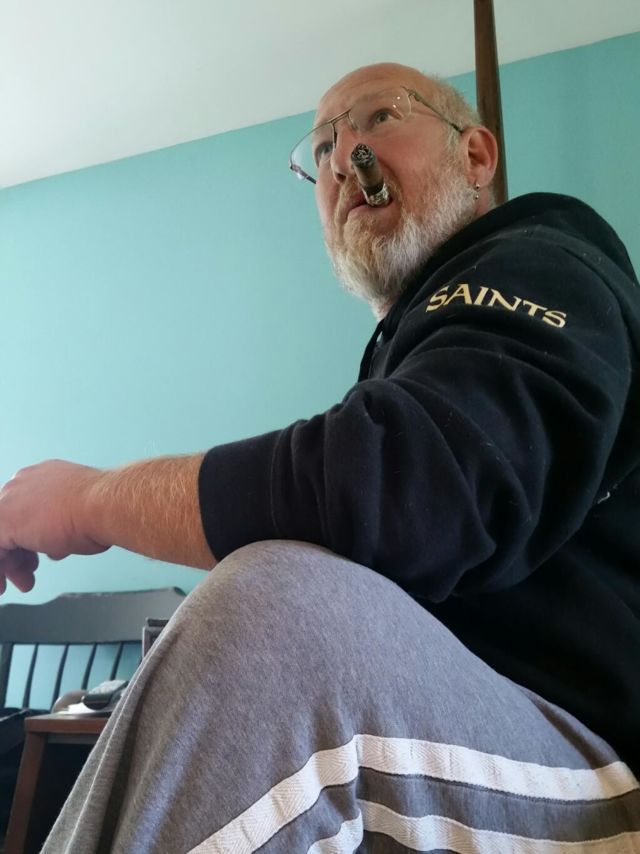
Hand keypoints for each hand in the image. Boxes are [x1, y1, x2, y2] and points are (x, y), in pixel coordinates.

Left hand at [0, 460, 109, 594]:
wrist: (103, 505)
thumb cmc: (101, 509)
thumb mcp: (78, 518)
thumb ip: (57, 529)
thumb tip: (54, 545)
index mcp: (42, 479)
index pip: (24, 514)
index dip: (28, 540)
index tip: (34, 557)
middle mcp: (23, 484)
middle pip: (9, 523)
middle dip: (17, 554)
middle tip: (27, 573)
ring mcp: (11, 499)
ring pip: (1, 536)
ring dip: (9, 564)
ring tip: (23, 582)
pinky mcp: (4, 519)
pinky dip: (1, 569)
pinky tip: (7, 583)